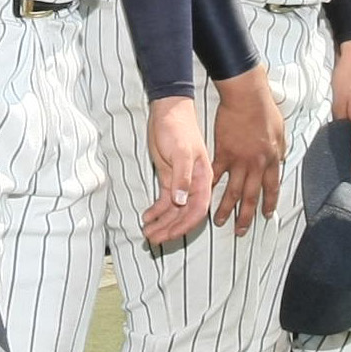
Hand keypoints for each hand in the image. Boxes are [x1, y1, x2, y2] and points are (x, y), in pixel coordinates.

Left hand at [139, 95, 212, 245]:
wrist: (168, 111)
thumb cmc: (178, 128)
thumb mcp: (180, 152)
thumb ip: (182, 177)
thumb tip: (182, 202)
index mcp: (204, 179)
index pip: (197, 210)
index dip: (184, 226)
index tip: (168, 235)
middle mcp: (194, 185)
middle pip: (184, 215)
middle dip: (169, 229)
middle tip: (152, 239)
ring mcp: (181, 183)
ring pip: (173, 211)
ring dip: (161, 223)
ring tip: (146, 233)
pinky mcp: (169, 179)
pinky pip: (164, 201)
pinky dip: (156, 211)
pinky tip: (146, 217)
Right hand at [208, 66, 285, 233]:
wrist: (247, 98)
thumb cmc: (265, 110)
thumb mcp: (281, 131)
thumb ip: (280, 149)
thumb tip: (282, 160)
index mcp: (272, 160)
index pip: (271, 188)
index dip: (268, 203)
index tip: (265, 216)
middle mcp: (257, 165)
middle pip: (251, 196)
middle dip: (246, 216)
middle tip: (240, 231)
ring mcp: (239, 160)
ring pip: (233, 191)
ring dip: (226, 208)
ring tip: (219, 221)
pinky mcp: (223, 153)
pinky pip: (216, 175)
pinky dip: (210, 187)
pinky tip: (204, 197)